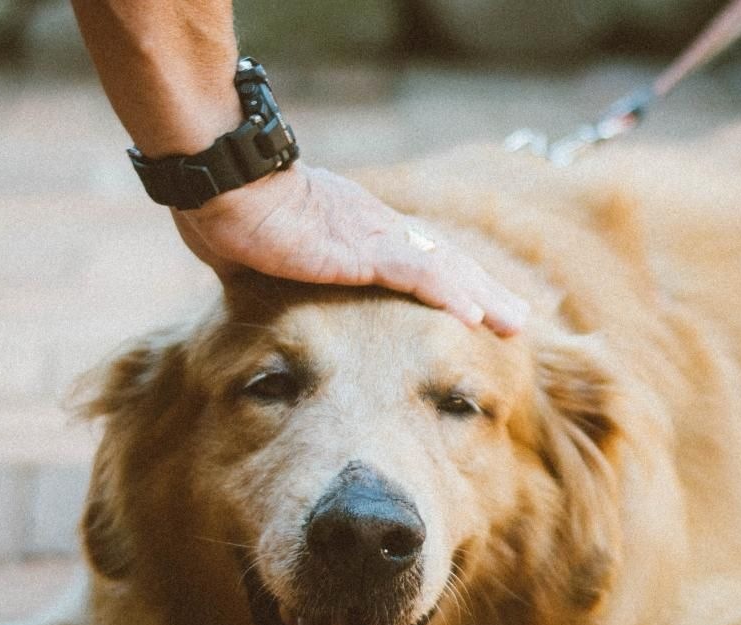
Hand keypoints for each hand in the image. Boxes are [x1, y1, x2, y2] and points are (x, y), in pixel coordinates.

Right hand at [171, 163, 528, 335]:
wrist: (222, 183)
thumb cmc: (226, 213)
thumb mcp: (257, 254)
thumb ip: (269, 270)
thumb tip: (252, 287)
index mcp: (355, 231)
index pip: (417, 259)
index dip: (451, 282)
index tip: (478, 307)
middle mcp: (375, 229)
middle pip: (444, 262)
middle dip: (484, 291)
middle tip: (518, 321)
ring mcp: (372, 237)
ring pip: (443, 269)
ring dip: (481, 297)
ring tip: (514, 326)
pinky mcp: (361, 250)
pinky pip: (416, 274)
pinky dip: (447, 294)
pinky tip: (474, 317)